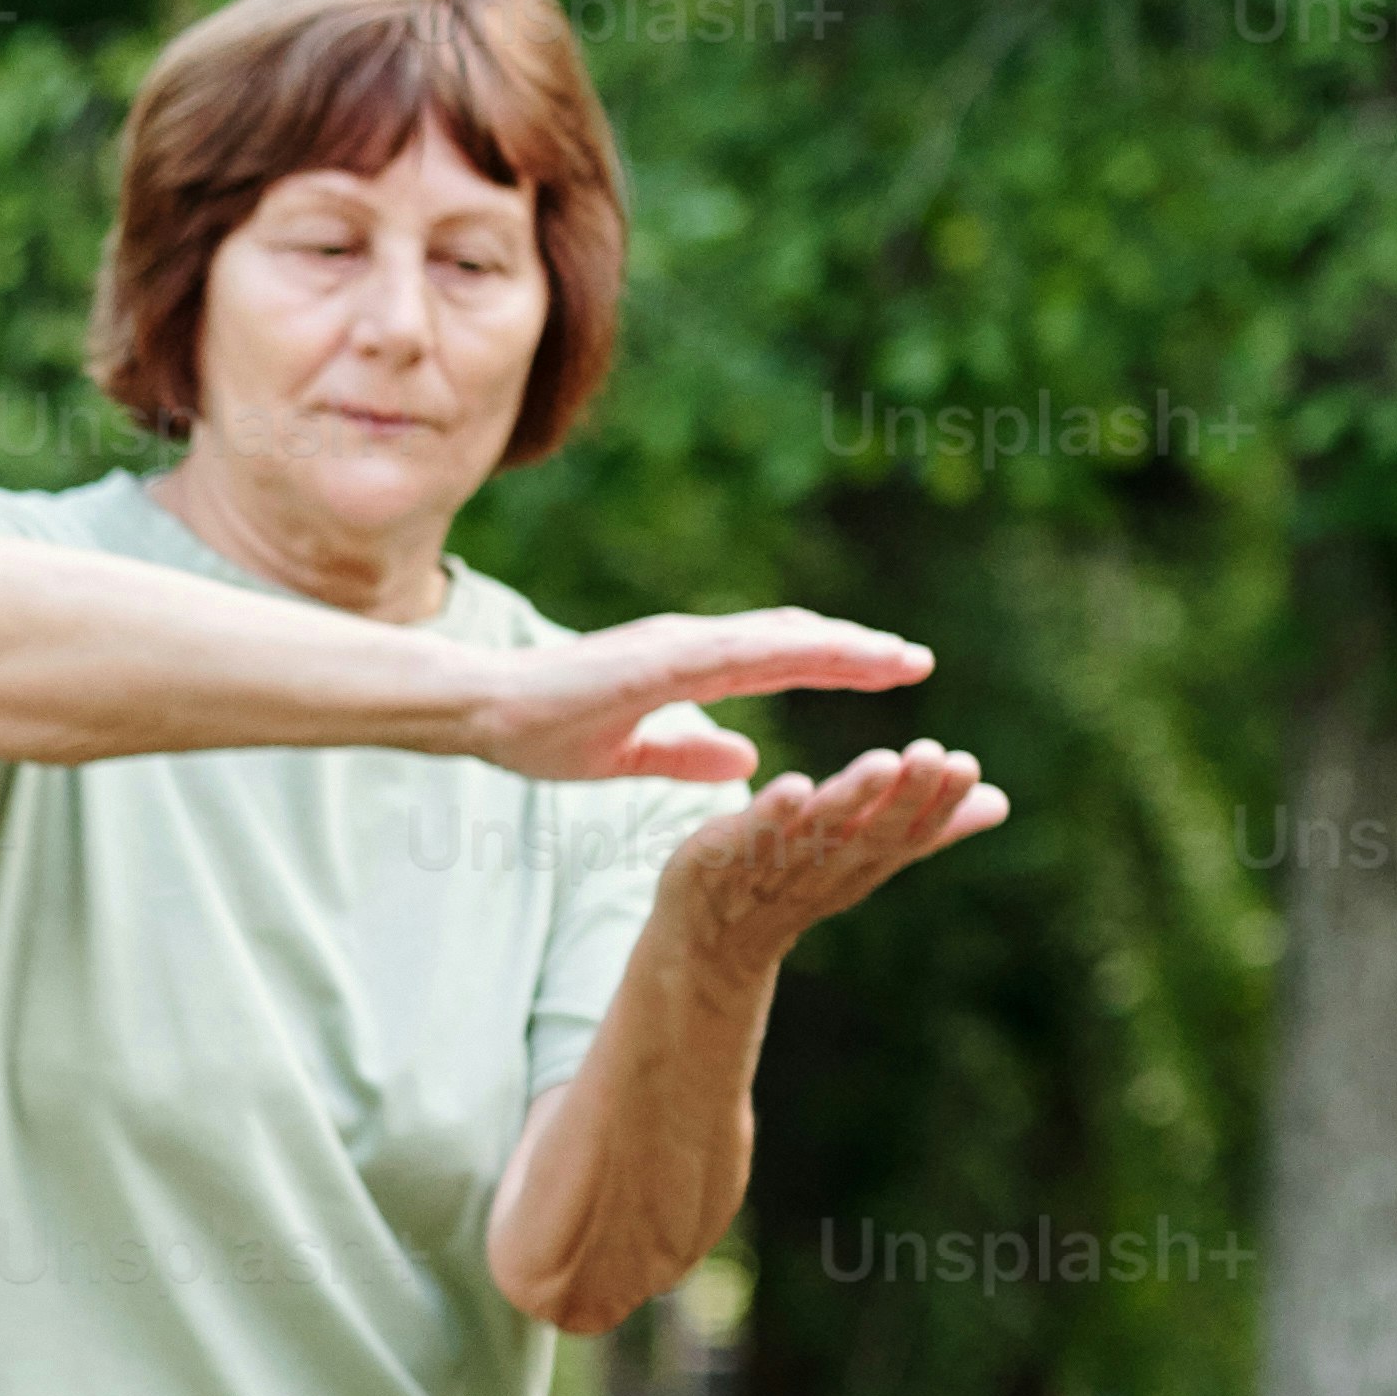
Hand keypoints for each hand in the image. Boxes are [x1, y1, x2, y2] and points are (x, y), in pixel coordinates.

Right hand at [464, 609, 929, 788]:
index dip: (835, 661)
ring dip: (842, 648)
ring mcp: (676, 646)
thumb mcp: (629, 753)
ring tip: (898, 661)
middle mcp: (691, 644)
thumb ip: (688, 749)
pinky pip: (739, 655)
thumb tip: (747, 755)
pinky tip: (830, 657)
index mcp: (686, 664)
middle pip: (793, 641)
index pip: (778, 657)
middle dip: (857, 652)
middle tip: (918, 662)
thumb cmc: (537, 730)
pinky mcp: (659, 660)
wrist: (478, 710)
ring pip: (778, 640)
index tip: (889, 672)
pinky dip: (789, 654)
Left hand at [649, 742, 1009, 962]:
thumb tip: (1000, 803)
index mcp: (861, 862)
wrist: (708, 941)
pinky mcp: (721, 861)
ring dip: (850, 800)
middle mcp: (823, 868)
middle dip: (903, 797)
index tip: (967, 764)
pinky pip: (749, 839)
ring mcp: (772, 868)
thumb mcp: (866, 854)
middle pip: (870, 835)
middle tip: (933, 754)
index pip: (908, 835)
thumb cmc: (795, 884)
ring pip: (817, 835)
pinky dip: (770, 816)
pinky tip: (790, 786)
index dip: (938, 805)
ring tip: (881, 763)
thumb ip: (924, 828)